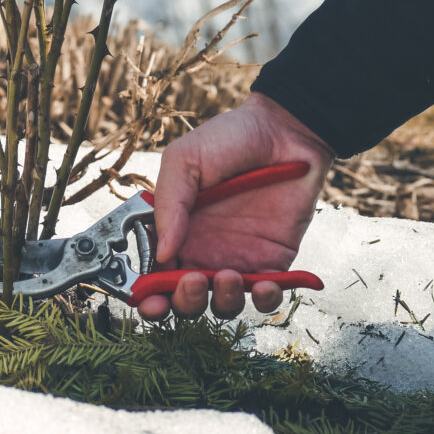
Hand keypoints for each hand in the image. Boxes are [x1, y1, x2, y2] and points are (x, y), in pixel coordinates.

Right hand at [137, 92, 333, 320]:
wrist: (284, 130)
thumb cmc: (230, 138)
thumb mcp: (185, 159)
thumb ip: (168, 204)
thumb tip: (161, 254)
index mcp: (177, 231)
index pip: (156, 274)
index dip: (149, 294)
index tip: (149, 299)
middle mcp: (204, 251)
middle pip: (186, 299)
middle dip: (183, 302)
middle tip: (191, 282)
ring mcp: (239, 258)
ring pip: (224, 303)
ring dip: (222, 301)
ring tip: (227, 276)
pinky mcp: (274, 260)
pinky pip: (267, 295)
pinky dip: (265, 300)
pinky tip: (264, 283)